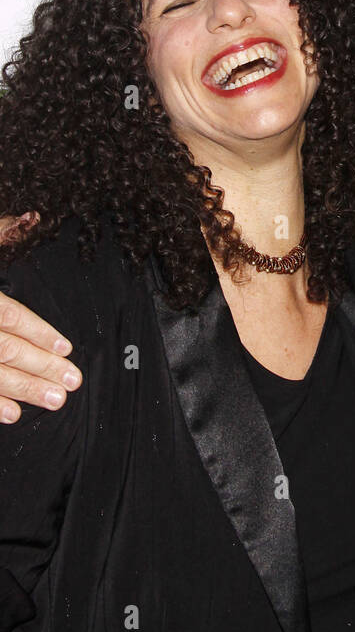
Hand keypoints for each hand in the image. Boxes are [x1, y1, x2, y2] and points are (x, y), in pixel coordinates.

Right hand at [0, 214, 80, 422]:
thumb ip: (0, 231)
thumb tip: (32, 217)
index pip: (10, 316)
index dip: (40, 332)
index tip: (66, 347)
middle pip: (6, 348)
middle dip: (40, 367)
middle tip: (71, 381)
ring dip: (22, 389)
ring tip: (54, 400)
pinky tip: (12, 413)